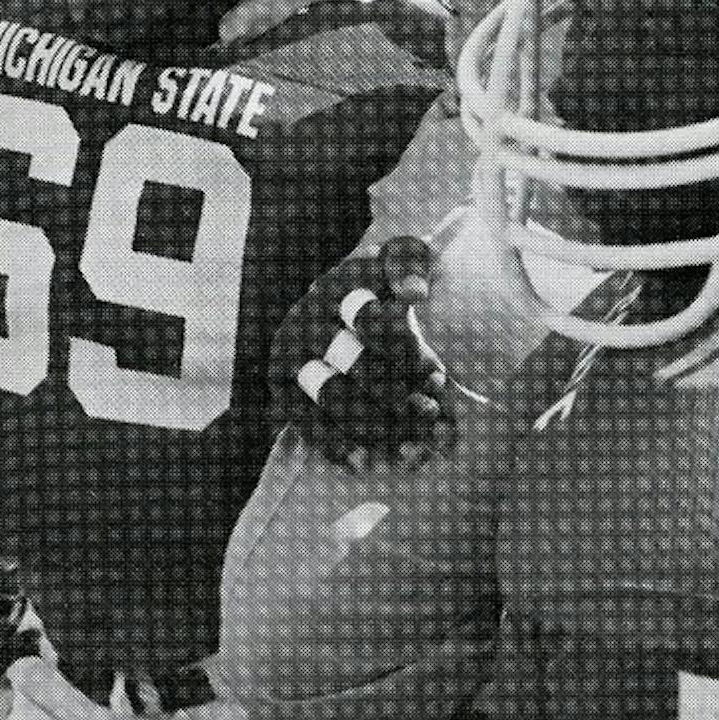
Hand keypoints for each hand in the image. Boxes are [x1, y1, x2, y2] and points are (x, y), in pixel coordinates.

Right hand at [269, 236, 454, 469]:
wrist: (342, 301)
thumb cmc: (384, 283)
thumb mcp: (402, 258)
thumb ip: (409, 266)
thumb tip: (414, 293)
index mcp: (342, 283)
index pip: (375, 322)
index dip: (409, 354)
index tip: (437, 374)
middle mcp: (309, 314)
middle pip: (356, 365)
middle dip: (398, 397)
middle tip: (429, 413)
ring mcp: (290, 349)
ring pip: (333, 397)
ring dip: (376, 426)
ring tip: (412, 446)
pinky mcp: (281, 382)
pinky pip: (303, 420)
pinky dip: (335, 444)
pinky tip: (364, 461)